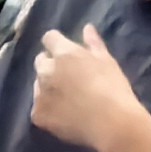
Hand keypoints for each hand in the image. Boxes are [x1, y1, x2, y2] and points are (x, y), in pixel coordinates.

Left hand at [28, 24, 150, 151]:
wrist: (111, 123)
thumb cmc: (113, 88)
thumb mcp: (107, 61)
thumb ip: (93, 43)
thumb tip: (86, 28)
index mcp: (64, 54)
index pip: (49, 38)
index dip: (56, 43)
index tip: (65, 51)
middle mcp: (46, 71)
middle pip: (40, 62)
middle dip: (50, 65)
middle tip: (68, 77)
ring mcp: (39, 94)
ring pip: (38, 85)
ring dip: (48, 87)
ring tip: (67, 99)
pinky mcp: (37, 115)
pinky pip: (39, 108)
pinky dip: (48, 110)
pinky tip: (63, 115)